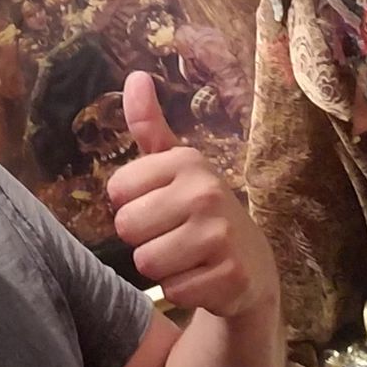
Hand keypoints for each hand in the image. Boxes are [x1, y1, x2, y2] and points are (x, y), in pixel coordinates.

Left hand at [108, 71, 278, 317]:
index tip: (156, 204)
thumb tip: (135, 76)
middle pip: (127, 227)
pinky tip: (202, 277)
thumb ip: (148, 124)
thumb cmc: (198, 208)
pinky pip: (173, 291)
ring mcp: (221, 236)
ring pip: (146, 262)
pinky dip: (182, 290)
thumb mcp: (173, 164)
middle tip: (171, 233)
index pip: (116, 190)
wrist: (251, 265)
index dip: (130, 203)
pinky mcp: (230, 279)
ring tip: (186, 255)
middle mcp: (206, 192)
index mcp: (187, 161)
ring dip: (160, 266)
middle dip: (142, 238)